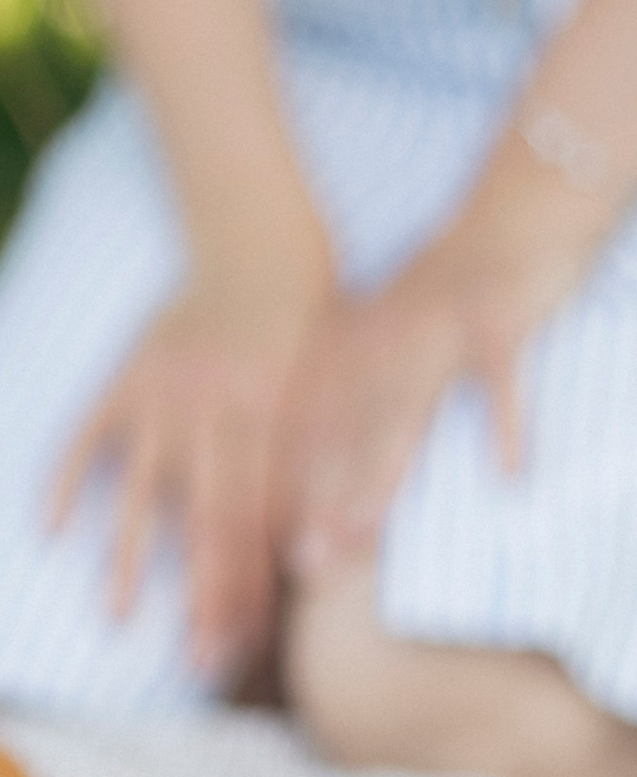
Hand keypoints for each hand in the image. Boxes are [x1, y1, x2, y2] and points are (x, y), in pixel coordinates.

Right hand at [49, 269, 323, 676]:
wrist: (261, 239)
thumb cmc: (312, 321)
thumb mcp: (333, 385)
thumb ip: (320, 460)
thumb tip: (326, 546)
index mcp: (272, 420)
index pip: (266, 525)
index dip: (260, 590)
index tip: (255, 651)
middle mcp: (213, 416)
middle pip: (209, 525)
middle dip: (206, 599)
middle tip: (202, 664)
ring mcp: (159, 398)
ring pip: (143, 491)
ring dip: (131, 559)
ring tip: (119, 618)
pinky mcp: (121, 377)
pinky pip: (84, 435)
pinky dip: (62, 479)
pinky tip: (47, 528)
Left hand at [286, 197, 583, 580]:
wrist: (511, 213)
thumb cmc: (445, 291)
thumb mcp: (376, 338)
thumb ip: (341, 395)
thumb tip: (300, 468)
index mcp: (345, 352)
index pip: (303, 431)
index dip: (285, 489)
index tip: (265, 552)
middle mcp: (377, 345)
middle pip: (343, 434)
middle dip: (320, 500)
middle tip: (301, 562)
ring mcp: (435, 332)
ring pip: (404, 411)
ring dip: (383, 471)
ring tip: (365, 530)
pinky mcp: (494, 319)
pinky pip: (499, 378)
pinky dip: (505, 422)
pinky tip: (507, 471)